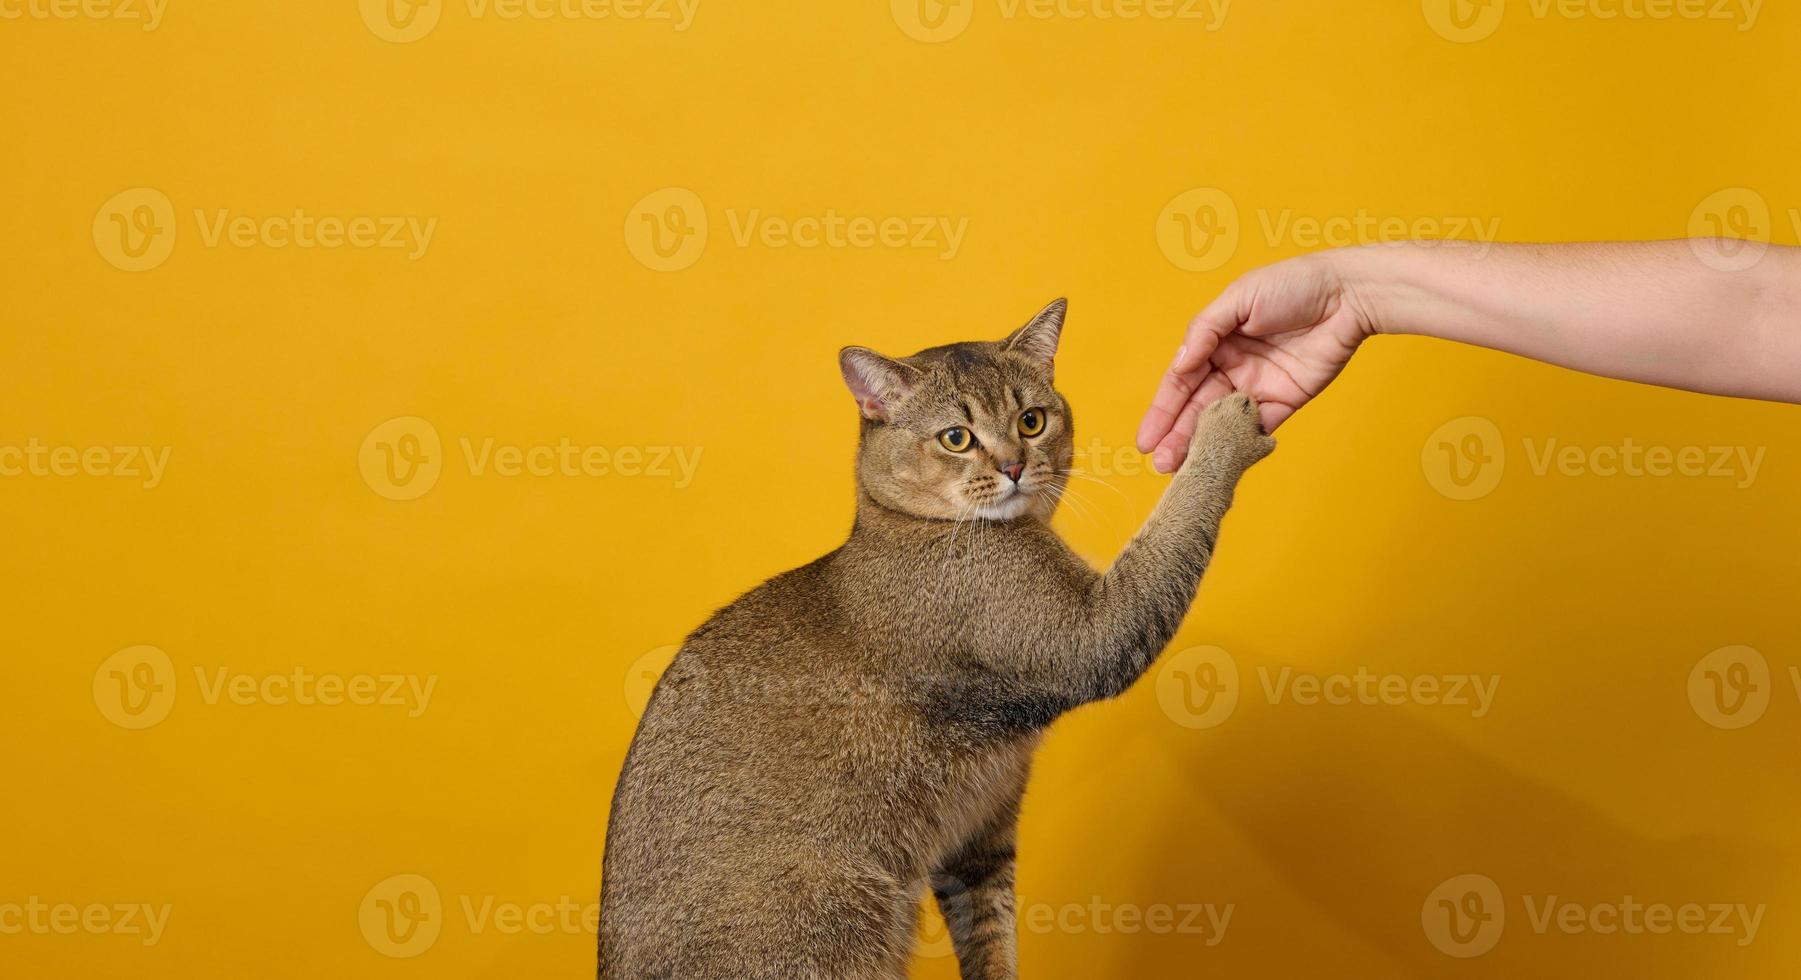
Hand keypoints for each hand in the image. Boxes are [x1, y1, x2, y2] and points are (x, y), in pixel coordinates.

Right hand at [1136, 251, 1373, 471]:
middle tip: (1161, 464)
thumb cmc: (1293, 284)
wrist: (1348, 294)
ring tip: (1182, 469)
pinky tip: (1220, 461)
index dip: (1162, 410)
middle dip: (1177, 436)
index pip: (1181, 381)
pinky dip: (1239, 445)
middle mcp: (1232, 367)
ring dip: (1202, 445)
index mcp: (1215, 342)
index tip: (1146, 439)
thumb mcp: (1238, 298)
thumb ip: (1205, 331)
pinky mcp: (1285, 401)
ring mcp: (1257, 386)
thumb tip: (1179, 365)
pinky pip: (1257, 428)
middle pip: (1197, 408)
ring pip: (1222, 422)